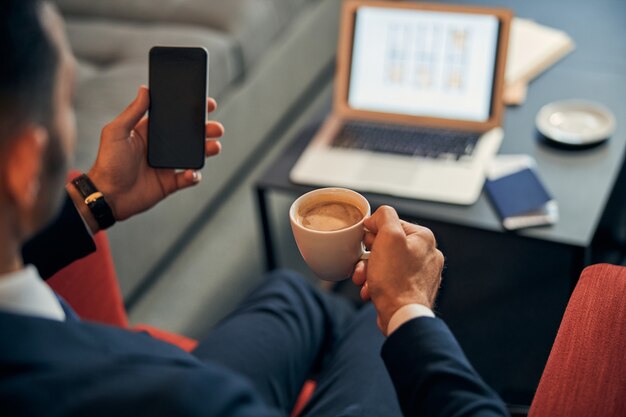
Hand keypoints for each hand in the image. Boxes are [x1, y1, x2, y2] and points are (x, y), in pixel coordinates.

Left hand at [85, 86, 223, 226]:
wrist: (107, 195)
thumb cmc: (107, 163)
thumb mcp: (116, 132)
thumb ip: (133, 112)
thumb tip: (145, 89)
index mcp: (149, 132)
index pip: (173, 117)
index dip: (190, 110)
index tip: (205, 104)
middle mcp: (160, 147)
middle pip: (189, 135)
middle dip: (205, 130)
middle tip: (216, 127)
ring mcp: (166, 165)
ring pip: (193, 155)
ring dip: (206, 150)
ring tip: (214, 146)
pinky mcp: (169, 183)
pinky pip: (188, 178)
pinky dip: (194, 175)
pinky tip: (192, 172)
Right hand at [352, 206, 443, 333]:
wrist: (402, 316)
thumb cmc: (396, 279)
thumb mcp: (389, 237)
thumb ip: (384, 216)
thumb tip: (377, 217)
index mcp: (424, 238)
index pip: (392, 224)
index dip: (373, 233)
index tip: (365, 243)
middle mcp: (427, 255)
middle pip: (388, 246)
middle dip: (368, 256)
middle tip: (361, 264)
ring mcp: (422, 275)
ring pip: (386, 264)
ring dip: (369, 272)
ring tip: (363, 281)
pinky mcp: (413, 291)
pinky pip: (390, 281)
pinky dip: (377, 285)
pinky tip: (370, 291)